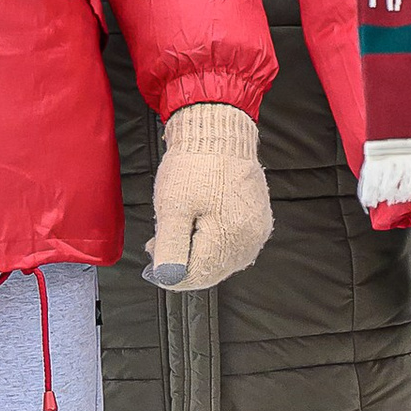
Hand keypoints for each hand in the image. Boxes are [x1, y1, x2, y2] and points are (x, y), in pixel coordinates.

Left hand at [148, 102, 271, 291]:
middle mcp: (248, 241)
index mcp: (229, 239)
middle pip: (210, 271)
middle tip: (158, 242)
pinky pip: (232, 245)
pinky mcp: (257, 222)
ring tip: (176, 230)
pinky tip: (196, 225)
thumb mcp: (173, 206)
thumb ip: (171, 246)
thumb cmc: (195, 164)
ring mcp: (256, 232)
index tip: (153, 258)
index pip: (196, 276)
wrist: (219, 131)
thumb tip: (168, 278)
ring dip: (196, 253)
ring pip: (221, 260)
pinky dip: (211, 242)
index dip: (169, 273)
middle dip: (182, 262)